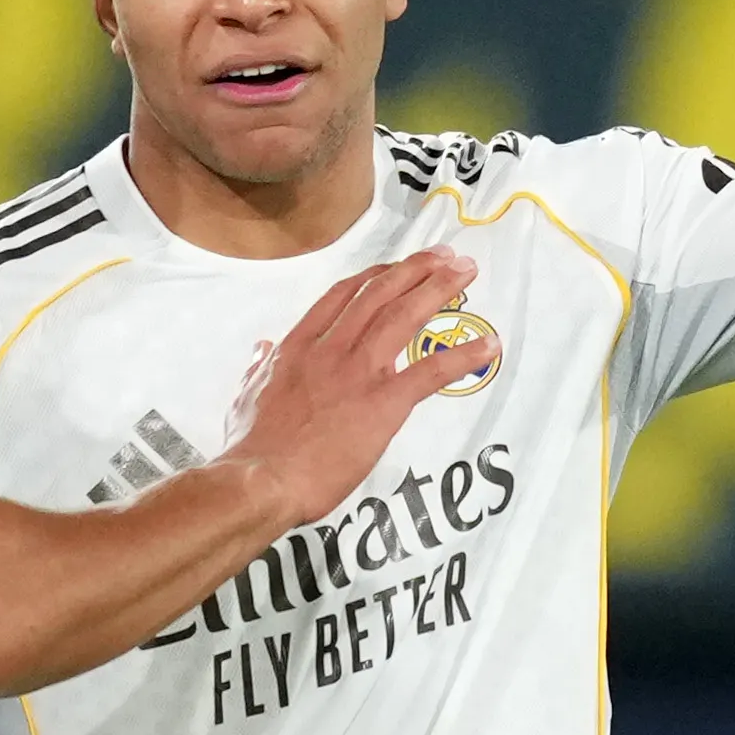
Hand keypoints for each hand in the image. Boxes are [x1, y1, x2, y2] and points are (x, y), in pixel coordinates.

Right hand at [224, 249, 491, 525]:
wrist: (261, 478)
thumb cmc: (252, 446)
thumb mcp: (246, 397)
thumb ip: (258, 369)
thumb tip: (262, 350)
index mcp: (299, 347)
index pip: (342, 296)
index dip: (375, 275)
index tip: (397, 267)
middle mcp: (331, 349)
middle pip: (379, 293)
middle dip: (416, 269)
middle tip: (446, 256)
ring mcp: (358, 373)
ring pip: (404, 317)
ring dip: (439, 289)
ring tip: (465, 272)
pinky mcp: (383, 403)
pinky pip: (430, 372)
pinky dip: (462, 356)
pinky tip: (488, 346)